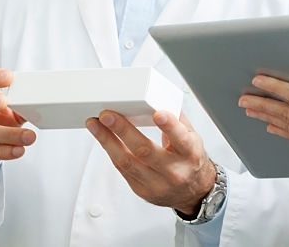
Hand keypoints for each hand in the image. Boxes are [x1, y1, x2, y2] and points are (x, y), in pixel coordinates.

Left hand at [86, 109, 216, 214]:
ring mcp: (156, 183)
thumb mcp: (193, 137)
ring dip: (108, 141)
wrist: (192, 191)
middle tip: (108, 115)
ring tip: (96, 125)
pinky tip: (103, 138)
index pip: (181, 139)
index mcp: (190, 153)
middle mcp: (174, 171)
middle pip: (145, 150)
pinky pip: (122, 169)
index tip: (158, 113)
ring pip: (127, 162)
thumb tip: (159, 97)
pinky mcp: (141, 190)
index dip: (169, 126)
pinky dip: (111, 151)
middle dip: (123, 130)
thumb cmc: (190, 160)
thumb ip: (177, 118)